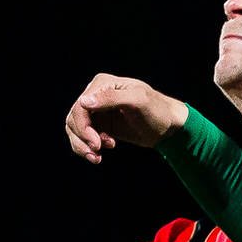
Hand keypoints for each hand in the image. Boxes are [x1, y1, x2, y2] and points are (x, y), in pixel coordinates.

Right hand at [65, 73, 188, 162]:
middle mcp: (96, 95)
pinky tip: (103, 151)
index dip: (83, 127)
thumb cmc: (157, 110)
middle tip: (96, 152)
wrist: (168, 127)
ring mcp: (97, 111)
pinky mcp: (100, 125)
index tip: (95, 144)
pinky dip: (88, 147)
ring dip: (82, 146)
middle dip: (82, 139)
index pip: (80, 106)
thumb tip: (84, 101)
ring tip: (97, 157)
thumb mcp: (137, 101)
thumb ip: (111, 99)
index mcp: (103, 84)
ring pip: (74, 129)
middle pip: (74, 119)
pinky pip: (83, 137)